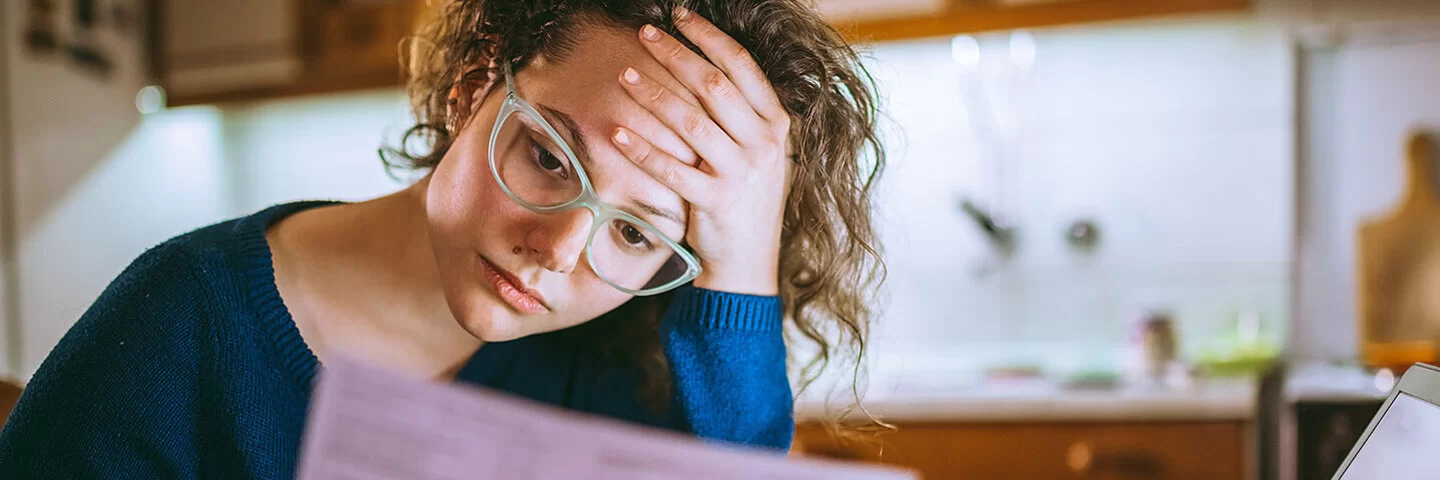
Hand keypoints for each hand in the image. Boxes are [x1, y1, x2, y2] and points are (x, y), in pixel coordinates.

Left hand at [611, 7, 790, 295]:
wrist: (749, 263)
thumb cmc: (745, 201)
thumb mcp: (759, 153)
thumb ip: (741, 115)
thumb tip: (702, 66)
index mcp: (776, 125)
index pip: (742, 67)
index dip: (708, 37)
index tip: (679, 17)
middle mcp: (763, 145)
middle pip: (714, 85)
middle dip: (676, 54)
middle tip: (644, 34)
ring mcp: (742, 174)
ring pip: (691, 122)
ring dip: (654, 95)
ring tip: (625, 75)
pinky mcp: (716, 202)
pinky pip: (672, 169)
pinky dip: (642, 149)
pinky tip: (616, 132)